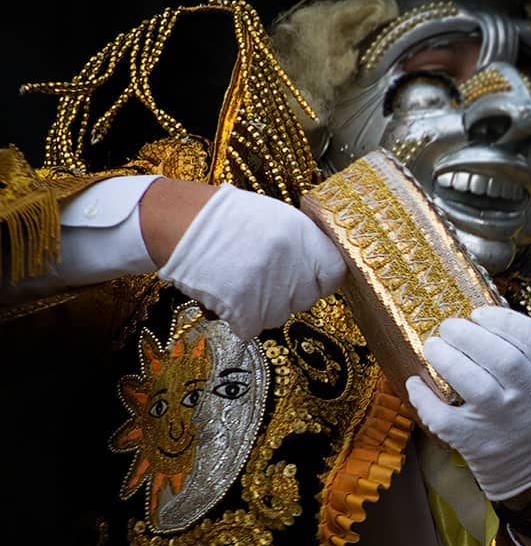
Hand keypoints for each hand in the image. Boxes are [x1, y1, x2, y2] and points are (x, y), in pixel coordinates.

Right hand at [154, 182, 345, 339]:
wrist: (180, 222)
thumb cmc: (227, 218)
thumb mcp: (277, 217)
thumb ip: (303, 244)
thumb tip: (320, 271)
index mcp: (303, 235)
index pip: (335, 273)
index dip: (321, 280)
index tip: (309, 280)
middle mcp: (292, 263)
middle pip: (305, 299)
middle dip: (287, 294)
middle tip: (262, 277)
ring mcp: (269, 288)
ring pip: (278, 316)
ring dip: (261, 307)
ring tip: (239, 280)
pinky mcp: (243, 308)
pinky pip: (251, 328)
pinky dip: (238, 319)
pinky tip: (226, 295)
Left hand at [405, 306, 530, 501]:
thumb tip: (507, 305)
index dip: (503, 320)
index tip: (479, 314)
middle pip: (499, 355)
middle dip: (466, 334)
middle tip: (447, 327)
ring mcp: (503, 421)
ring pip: (472, 382)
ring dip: (446, 358)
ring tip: (433, 346)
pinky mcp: (476, 443)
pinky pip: (444, 419)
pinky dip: (424, 400)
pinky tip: (414, 384)